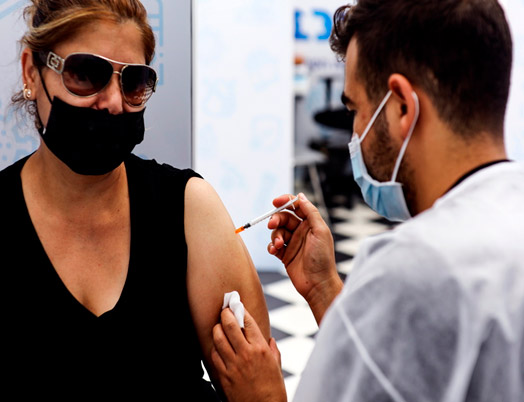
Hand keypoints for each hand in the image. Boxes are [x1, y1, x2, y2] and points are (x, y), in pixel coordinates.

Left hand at [212, 308, 286, 401]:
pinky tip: (217, 346)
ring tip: (219, 325)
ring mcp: (233, 364)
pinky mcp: (224, 375)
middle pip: (230, 325)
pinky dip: (214, 347)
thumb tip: (269, 341)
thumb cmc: (272, 390)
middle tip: (224, 310)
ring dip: (217, 328)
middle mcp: (246, 354)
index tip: (237, 304)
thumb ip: (272, 350)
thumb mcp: (276, 366)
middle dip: (225, 313)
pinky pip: (214, 355)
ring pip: (218, 338)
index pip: (247, 322)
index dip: (240, 310)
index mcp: (260, 349)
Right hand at [268, 193, 342, 322]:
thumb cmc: (323, 258)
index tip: (275, 202)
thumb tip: (301, 196)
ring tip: (278, 245)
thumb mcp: (320, 231)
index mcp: (311, 223)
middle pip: (283, 218)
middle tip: (272, 225)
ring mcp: (292, 243)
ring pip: (277, 231)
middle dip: (276, 219)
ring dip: (274, 235)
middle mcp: (301, 231)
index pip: (296, 206)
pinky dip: (271, 246)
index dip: (285, 201)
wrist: (318, 284)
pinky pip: (273, 245)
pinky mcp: (285, 255)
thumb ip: (311, 212)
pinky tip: (274, 250)